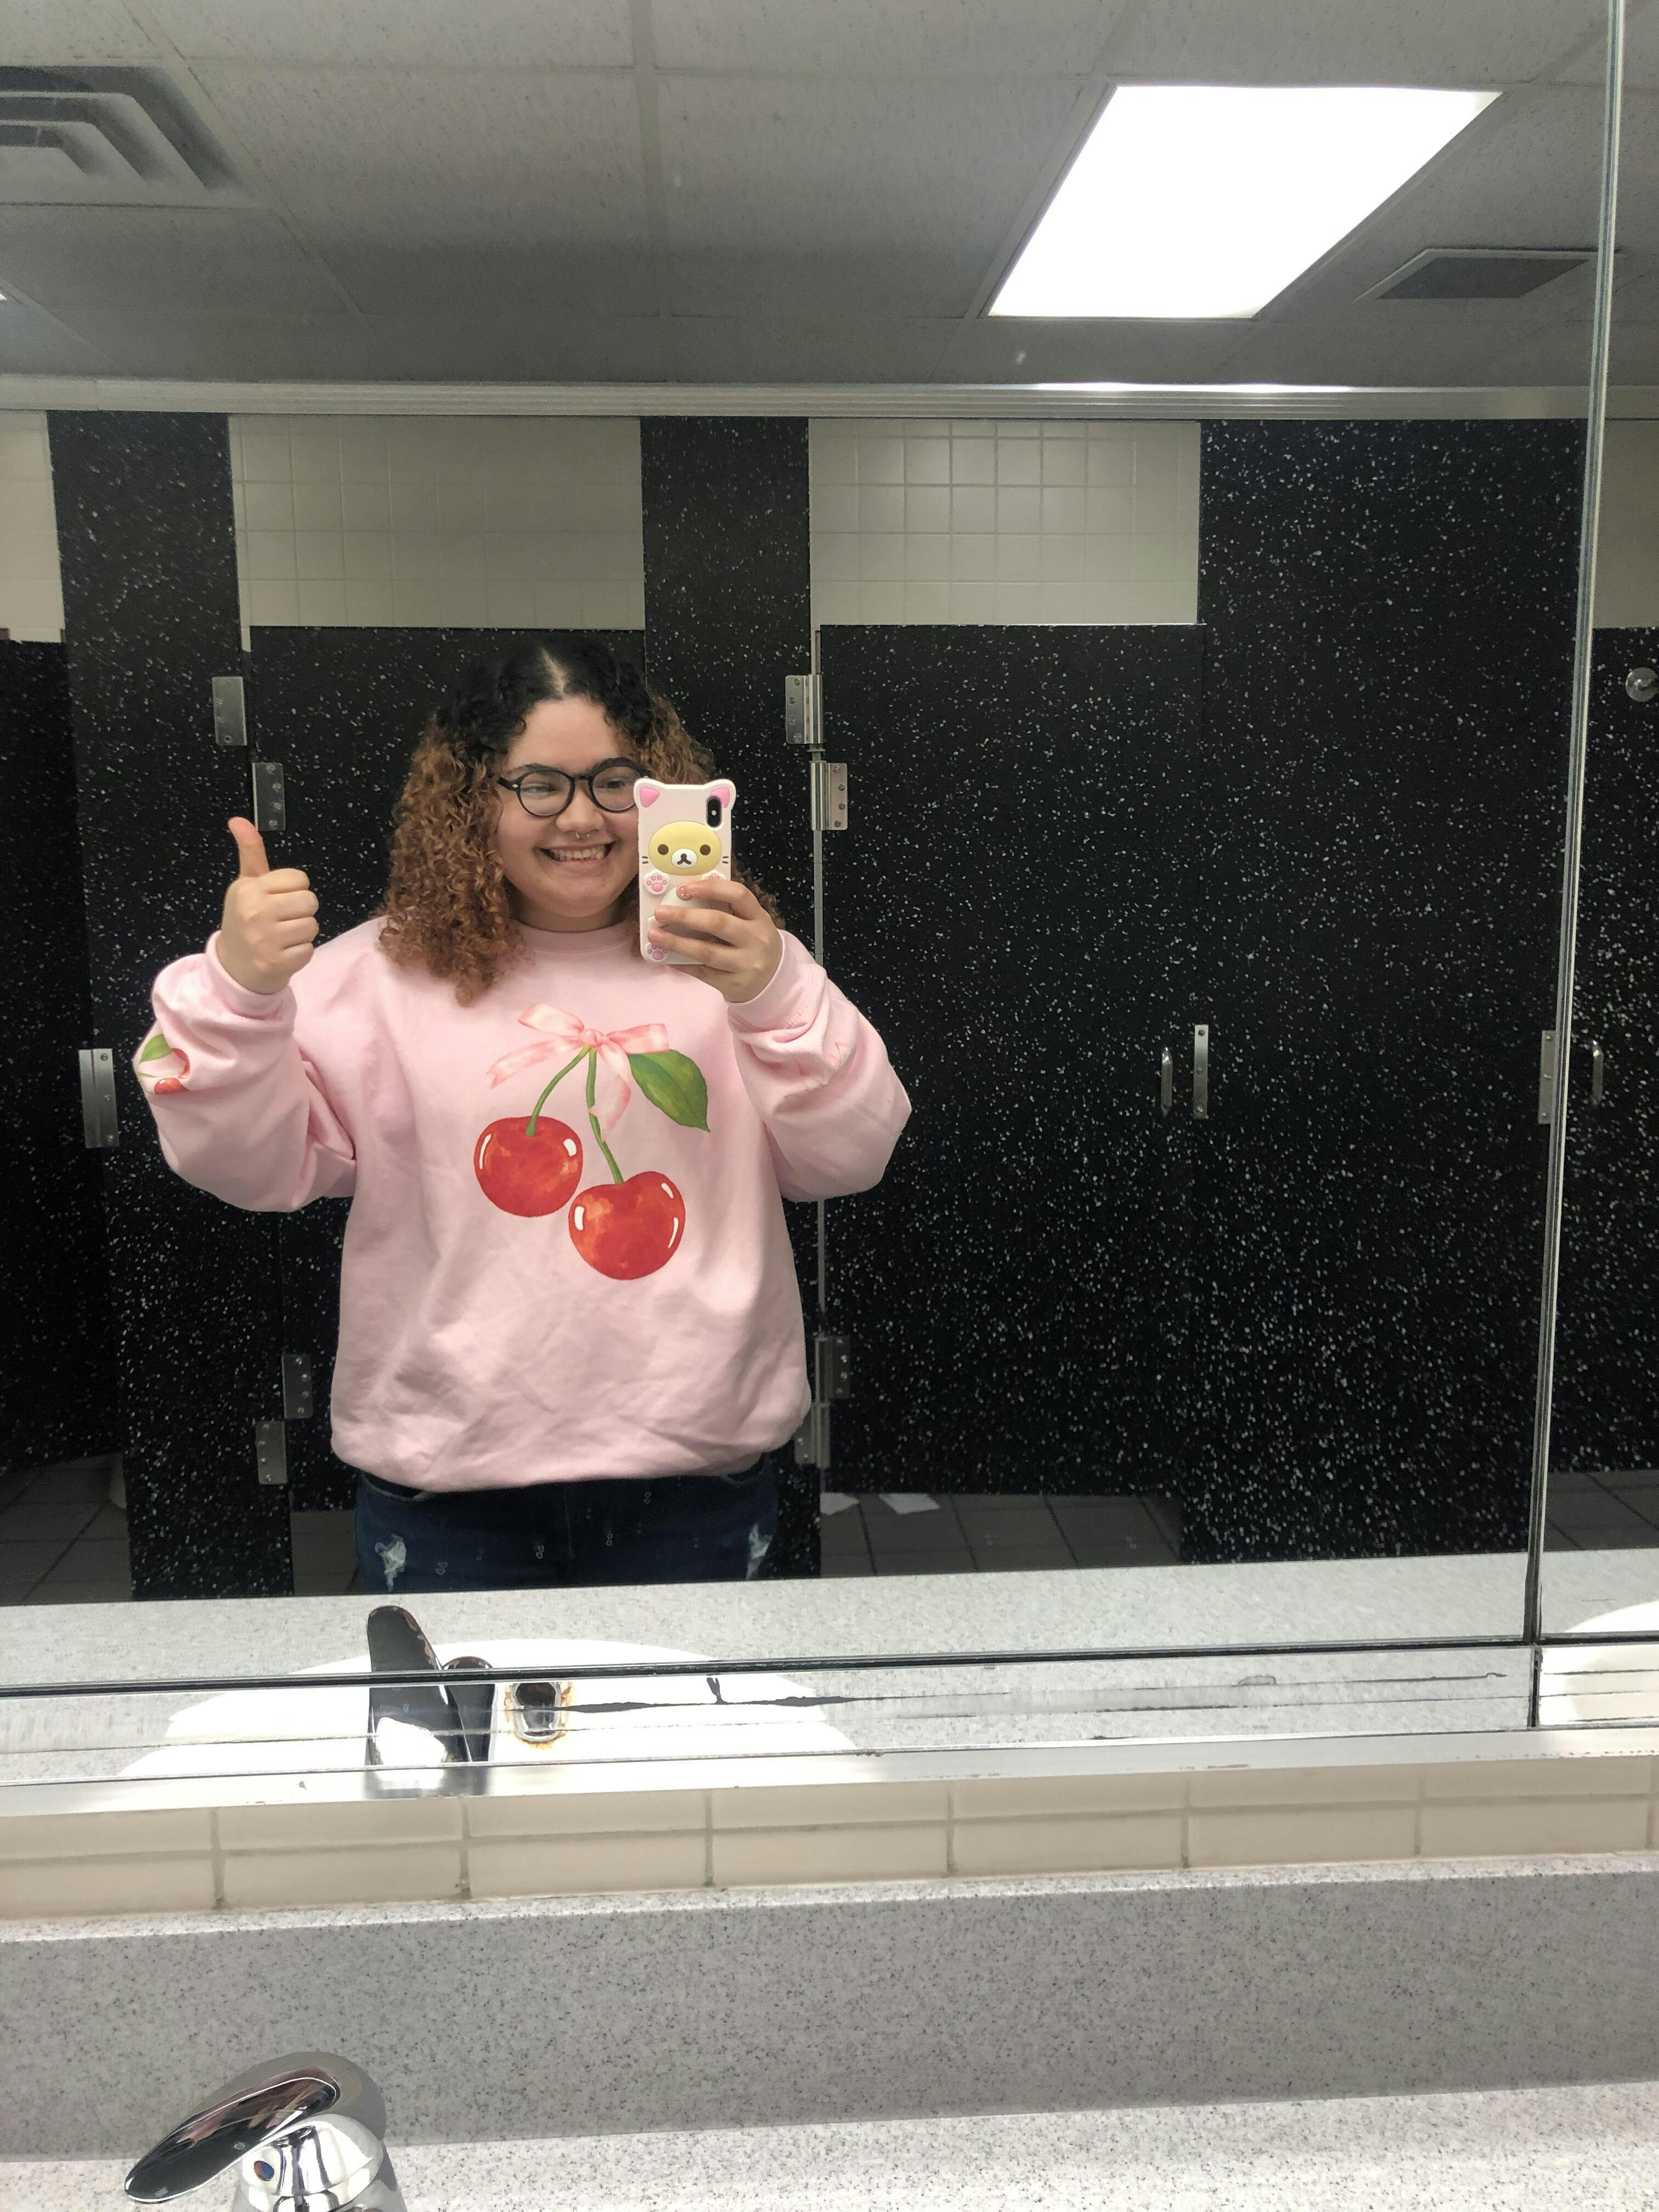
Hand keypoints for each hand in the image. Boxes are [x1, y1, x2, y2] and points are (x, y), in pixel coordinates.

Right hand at [217, 817, 318, 994]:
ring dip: (302, 933)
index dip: (294, 889)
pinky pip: (309, 950)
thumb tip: (238, 819)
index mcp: (249, 889)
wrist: (234, 966)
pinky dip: (300, 953)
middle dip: (301, 911)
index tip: (277, 899)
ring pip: (312, 926)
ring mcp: (264, 939)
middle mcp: (255, 912)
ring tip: (282, 937)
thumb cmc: (245, 919)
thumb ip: (250, 852)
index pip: (300, 879)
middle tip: (282, 920)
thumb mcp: (246, 884)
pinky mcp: (276, 962)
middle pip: (310, 901)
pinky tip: (282, 953)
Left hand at [648, 876, 782, 1004]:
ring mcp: (746, 964)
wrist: (773, 981)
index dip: (711, 888)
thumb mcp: (751, 923)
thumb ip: (728, 910)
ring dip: (677, 943)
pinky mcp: (734, 984)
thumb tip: (684, 898)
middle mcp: (756, 939)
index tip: (685, 888)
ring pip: (706, 952)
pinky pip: (702, 973)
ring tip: (655, 936)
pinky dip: (682, 964)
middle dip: (685, 916)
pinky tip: (666, 957)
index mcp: (759, 917)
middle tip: (660, 912)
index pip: (738, 895)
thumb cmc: (753, 944)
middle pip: (718, 923)